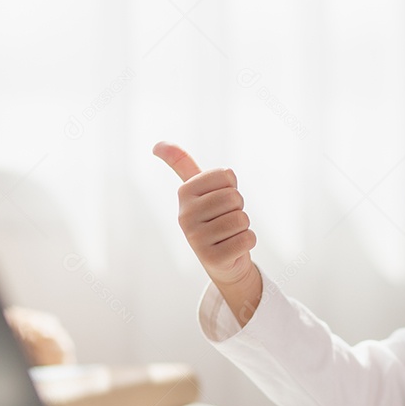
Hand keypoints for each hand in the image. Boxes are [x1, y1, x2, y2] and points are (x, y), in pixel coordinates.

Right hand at [153, 142, 259, 304]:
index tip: (220, 200)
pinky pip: (247, 239)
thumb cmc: (214, 218)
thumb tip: (157, 144)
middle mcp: (184, 215)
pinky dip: (247, 242)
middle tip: (225, 219)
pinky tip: (232, 248)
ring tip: (228, 234)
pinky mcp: (211, 258)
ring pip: (242, 219)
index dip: (232, 186)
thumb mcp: (198, 190)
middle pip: (235, 197)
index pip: (227, 175)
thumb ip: (182, 164)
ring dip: (243, 226)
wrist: (222, 261)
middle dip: (238, 208)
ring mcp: (196, 239)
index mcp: (184, 193)